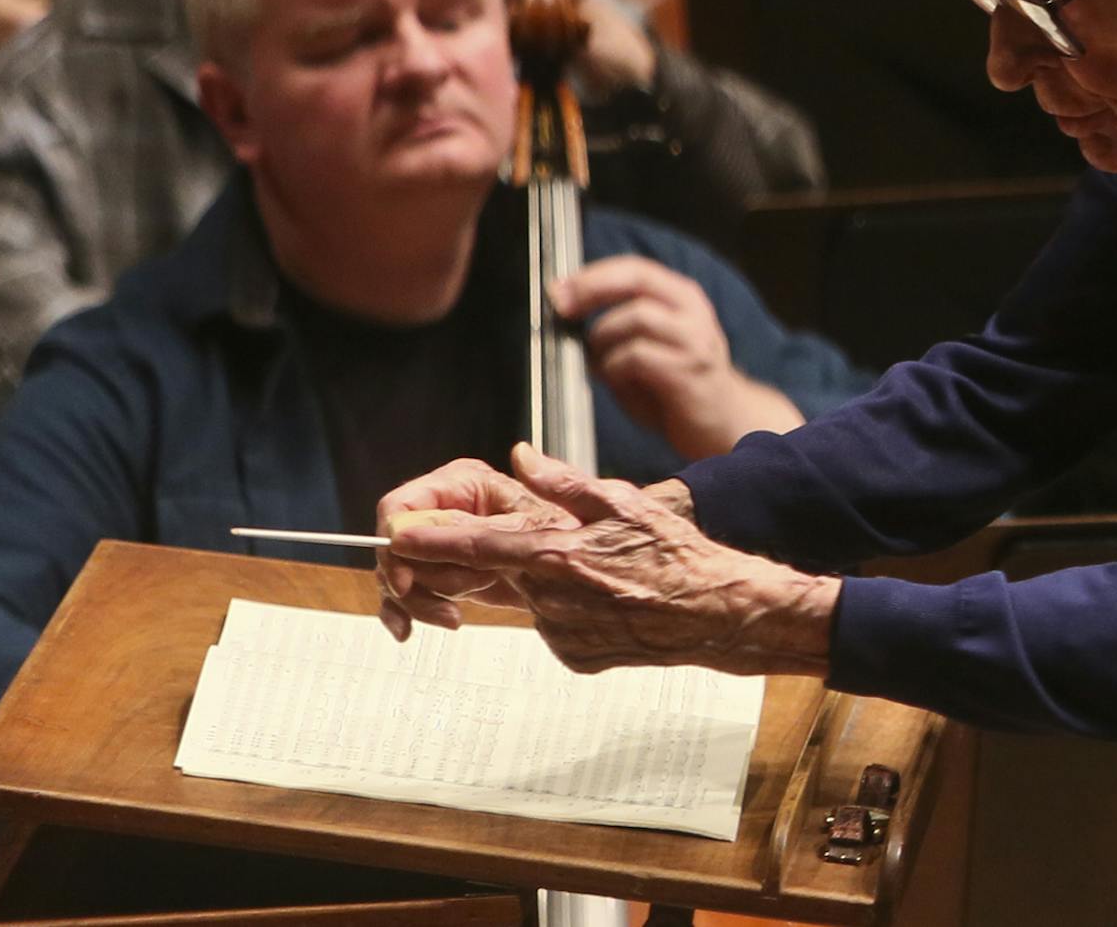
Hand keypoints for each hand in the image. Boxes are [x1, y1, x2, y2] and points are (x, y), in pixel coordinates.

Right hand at [375, 455, 577, 639]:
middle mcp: (449, 509)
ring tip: (454, 612)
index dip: (397, 544)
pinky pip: (409, 591)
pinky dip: (406, 611)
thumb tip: (478, 485)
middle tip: (448, 599)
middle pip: (396, 544)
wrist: (580, 578)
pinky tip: (409, 628)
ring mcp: (445, 543)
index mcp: (465, 484)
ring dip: (418, 599)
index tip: (406, 580)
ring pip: (399, 571)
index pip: (402, 506)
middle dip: (413, 579)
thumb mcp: (536, 527)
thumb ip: (489, 519)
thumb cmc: (570, 539)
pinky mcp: (447, 572)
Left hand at [385, 443, 837, 674]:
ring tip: (606, 574)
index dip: (434, 540)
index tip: (399, 534)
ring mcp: (561, 634)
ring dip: (549, 583)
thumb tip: (522, 458)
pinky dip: (569, 610)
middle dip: (507, 558)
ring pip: (530, 600)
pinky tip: (610, 601)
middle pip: (501, 574)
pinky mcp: (573, 657)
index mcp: (559, 554)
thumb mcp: (622, 501)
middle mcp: (551, 598)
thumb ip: (563, 482)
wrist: (717, 612)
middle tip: (553, 545)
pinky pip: (554, 627)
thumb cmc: (676, 553)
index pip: (480, 545)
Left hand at [554, 255, 803, 456]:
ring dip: (603, 339)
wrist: (727, 425)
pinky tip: (617, 382)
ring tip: (600, 364)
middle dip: (592, 288)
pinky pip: (635, 357)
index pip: (636, 269)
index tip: (559, 288)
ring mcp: (694, 340)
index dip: (594, 274)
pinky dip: (614, 369)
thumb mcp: (655, 346)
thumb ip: (624, 327)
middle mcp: (693, 312)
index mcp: (683, 299)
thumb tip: (570, 313)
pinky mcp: (688, 372)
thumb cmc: (680, 387)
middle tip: (561, 306)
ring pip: (634, 317)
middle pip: (637, 278)